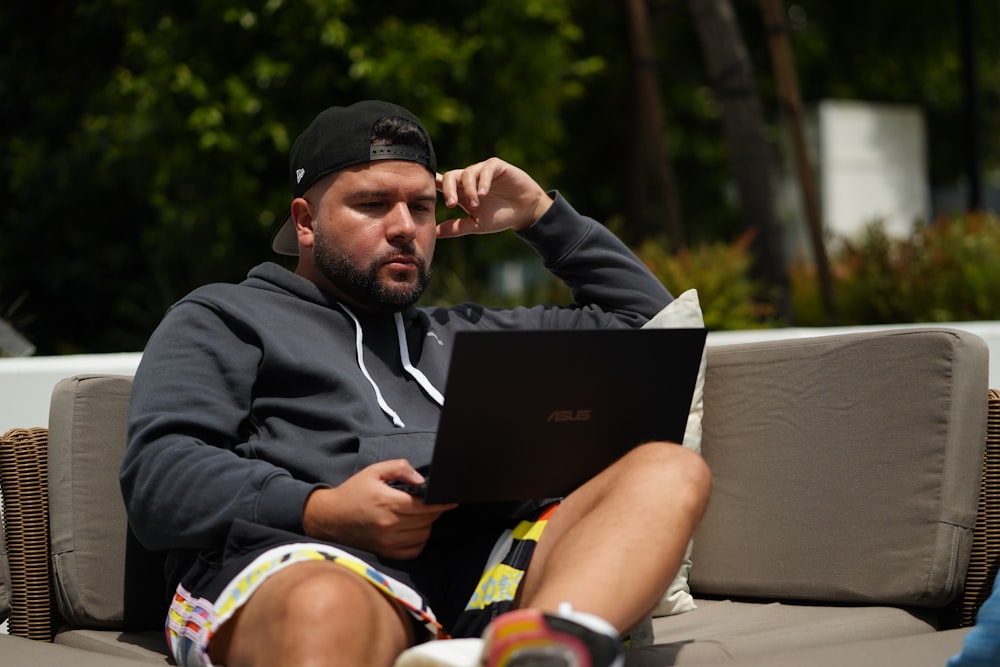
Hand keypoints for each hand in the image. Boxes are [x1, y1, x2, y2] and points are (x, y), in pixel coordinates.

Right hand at [302, 459, 456, 559]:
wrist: (329, 517)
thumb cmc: (353, 492)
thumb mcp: (374, 471)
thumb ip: (400, 468)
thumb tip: (421, 480)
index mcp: (387, 502)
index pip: (425, 505)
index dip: (441, 502)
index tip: (451, 499)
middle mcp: (389, 524)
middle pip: (427, 520)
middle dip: (434, 511)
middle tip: (431, 503)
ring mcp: (387, 541)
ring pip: (423, 535)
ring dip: (427, 525)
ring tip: (419, 516)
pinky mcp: (385, 553)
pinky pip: (414, 550)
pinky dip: (419, 541)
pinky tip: (414, 530)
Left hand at [436, 157, 552, 237]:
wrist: (524, 212)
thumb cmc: (500, 216)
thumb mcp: (476, 225)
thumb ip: (457, 227)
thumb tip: (434, 233)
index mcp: (461, 191)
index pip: (442, 184)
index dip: (432, 186)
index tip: (426, 196)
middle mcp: (469, 179)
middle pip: (450, 176)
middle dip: (448, 189)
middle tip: (452, 204)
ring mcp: (482, 171)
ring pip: (467, 173)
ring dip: (469, 189)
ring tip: (476, 204)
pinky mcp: (497, 166)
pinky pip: (486, 169)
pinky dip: (483, 181)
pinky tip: (483, 194)